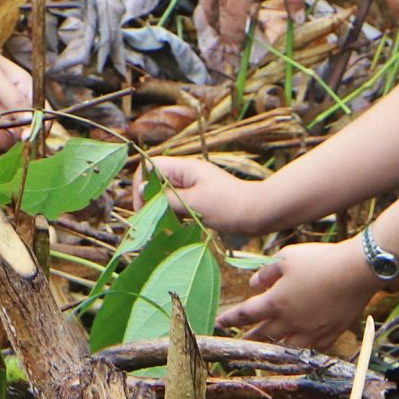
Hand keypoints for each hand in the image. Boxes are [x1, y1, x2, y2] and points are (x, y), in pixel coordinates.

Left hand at [0, 25, 32, 152]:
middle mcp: (13, 100)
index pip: (41, 111)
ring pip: (8, 135)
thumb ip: (12, 98)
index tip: (28, 138)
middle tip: (4, 139)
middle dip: (18, 138)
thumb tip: (31, 121)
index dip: (38, 127)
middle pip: (25, 128)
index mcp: (24, 85)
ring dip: (2, 141)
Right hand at [152, 155, 283, 237]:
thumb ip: (166, 198)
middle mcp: (187, 174)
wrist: (259, 214)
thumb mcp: (194, 203)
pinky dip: (173, 217)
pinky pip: (178, 206)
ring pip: (166, 196)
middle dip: (149, 202)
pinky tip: (174, 230)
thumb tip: (140, 192)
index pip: (150, 168)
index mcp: (185, 168)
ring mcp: (193, 188)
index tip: (145, 210)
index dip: (142, 186)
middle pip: (156, 182)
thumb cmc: (229, 206)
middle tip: (149, 226)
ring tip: (159, 231)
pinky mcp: (199, 201)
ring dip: (161, 212)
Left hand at [218, 240, 382, 352]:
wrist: (354, 272)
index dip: (231, 319)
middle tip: (241, 342)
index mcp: (275, 302)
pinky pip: (313, 347)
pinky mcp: (330, 334)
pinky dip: (303, 348)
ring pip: (287, 345)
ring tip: (269, 347)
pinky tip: (302, 346)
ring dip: (275, 346)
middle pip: (264, 333)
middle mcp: (290, 321)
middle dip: (250, 337)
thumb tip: (253, 283)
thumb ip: (267, 273)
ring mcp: (311, 331)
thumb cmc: (318, 260)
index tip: (219, 323)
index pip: (246, 314)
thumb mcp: (287, 258)